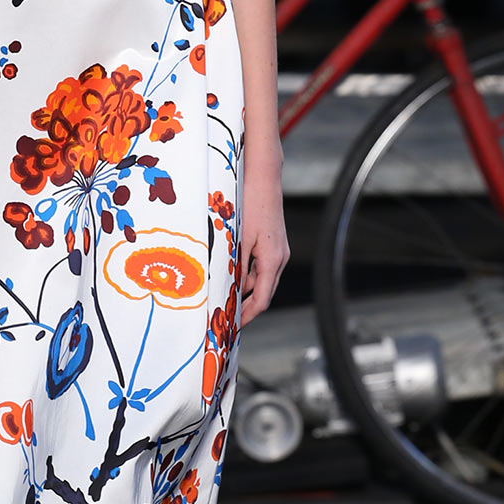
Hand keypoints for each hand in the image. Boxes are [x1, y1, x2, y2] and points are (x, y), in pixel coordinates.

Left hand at [239, 176, 288, 326]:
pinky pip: (260, 267)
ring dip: (244, 290)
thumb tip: (231, 289)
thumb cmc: (250, 202)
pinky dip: (247, 275)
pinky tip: (230, 275)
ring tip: (223, 298)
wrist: (262, 176)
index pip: (261, 299)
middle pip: (263, 293)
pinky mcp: (273, 243)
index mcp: (272, 260)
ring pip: (261, 280)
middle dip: (246, 308)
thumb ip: (237, 265)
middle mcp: (280, 258)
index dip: (247, 316)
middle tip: (227, 320)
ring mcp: (278, 251)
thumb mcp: (239, 237)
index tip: (234, 327)